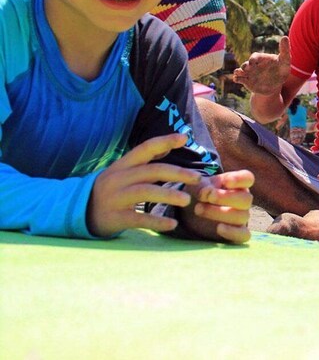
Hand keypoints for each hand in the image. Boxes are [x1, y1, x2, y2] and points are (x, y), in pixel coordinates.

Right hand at [87, 134, 201, 237]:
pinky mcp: (114, 217)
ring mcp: (116, 198)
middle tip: (197, 178)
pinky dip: (156, 221)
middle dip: (177, 173)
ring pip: (145, 192)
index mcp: (123, 164)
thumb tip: (169, 144)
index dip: (164, 141)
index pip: (145, 148)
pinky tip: (172, 224)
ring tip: (186, 201)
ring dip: (168, 195)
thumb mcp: (124, 170)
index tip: (184, 137)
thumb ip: (146, 159)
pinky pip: (137, 219)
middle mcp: (119, 178)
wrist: (79, 210)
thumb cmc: (110, 188)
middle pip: (151, 171)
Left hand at [180, 170, 254, 243]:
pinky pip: (244, 235)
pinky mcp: (237, 233)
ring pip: (242, 216)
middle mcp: (243, 200)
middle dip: (226, 198)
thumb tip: (208, 194)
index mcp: (237, 184)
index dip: (239, 180)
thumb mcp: (199, 186)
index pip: (247, 178)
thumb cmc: (201, 193)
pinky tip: (219, 228)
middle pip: (246, 199)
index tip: (226, 182)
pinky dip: (233, 232)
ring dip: (220, 213)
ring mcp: (241, 217)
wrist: (194, 211)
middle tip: (209, 197)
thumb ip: (202, 187)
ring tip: (199, 209)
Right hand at [233, 36, 290, 94]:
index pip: (255, 56)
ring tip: (240, 74)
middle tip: (247, 69)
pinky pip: (237, 78)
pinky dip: (236, 78)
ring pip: (239, 71)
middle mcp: (252, 65)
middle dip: (245, 66)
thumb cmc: (281, 70)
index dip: (253, 59)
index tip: (253, 62)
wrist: (276, 85)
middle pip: (245, 64)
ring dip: (239, 72)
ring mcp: (248, 73)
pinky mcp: (245, 81)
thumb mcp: (285, 61)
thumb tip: (285, 37)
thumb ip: (284, 50)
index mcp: (260, 59)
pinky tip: (237, 80)